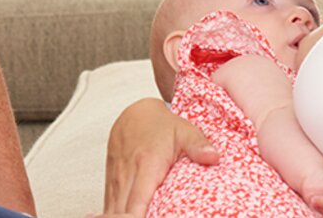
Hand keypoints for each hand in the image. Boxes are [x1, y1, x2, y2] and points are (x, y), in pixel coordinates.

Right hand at [98, 99, 218, 216]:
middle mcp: (126, 175)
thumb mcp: (184, 131)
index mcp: (146, 165)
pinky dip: (116, 215)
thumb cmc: (160, 126)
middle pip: (122, 212)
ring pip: (112, 210)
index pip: (138, 201)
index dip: (138, 217)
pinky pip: (109, 206)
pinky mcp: (110, 184)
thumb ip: (198, 145)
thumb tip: (214, 157)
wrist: (135, 116)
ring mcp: (115, 181)